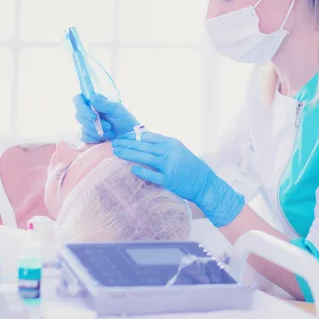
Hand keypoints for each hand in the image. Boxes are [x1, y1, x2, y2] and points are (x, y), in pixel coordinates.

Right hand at [73, 94, 138, 143]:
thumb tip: (92, 96)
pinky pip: (83, 137)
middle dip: (93, 123)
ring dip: (97, 131)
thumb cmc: (126, 121)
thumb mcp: (118, 110)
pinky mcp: (87, 136)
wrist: (129, 139)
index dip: (81, 107)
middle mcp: (88, 112)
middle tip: (108, 126)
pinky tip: (103, 139)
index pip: (78, 99)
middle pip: (78, 115)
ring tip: (110, 132)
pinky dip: (94, 138)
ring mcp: (86, 124)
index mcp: (94, 102)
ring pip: (82, 127)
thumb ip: (105, 103)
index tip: (93, 116)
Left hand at [112, 131, 243, 226]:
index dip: (132, 135)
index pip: (147, 136)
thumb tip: (141, 139)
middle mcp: (170, 152)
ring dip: (129, 154)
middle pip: (143, 146)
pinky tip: (132, 169)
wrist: (205, 183)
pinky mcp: (170, 180)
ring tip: (116, 152)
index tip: (120, 136)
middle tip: (113, 143)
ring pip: (145, 158)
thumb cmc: (189, 166)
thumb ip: (161, 145)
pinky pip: (153, 175)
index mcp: (171, 143)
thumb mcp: (177, 150)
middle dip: (126, 144)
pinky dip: (143, 172)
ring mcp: (170, 166)